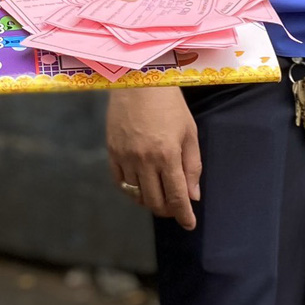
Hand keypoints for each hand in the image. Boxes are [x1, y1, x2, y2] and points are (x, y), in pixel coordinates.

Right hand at [107, 86, 200, 228]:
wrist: (138, 81)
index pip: (176, 197)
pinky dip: (132, 191)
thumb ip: (192, 166)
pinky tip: (141, 187)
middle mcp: (145, 160)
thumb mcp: (189, 132)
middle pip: (156, 202)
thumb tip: (193, 196)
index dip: (184, 215)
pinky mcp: (112, 151)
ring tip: (160, 196)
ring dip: (151, 201)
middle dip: (168, 210)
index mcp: (167, 155)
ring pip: (137, 195)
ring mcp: (125, 157)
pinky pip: (120, 183)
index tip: (189, 224)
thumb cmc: (169, 104)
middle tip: (176, 207)